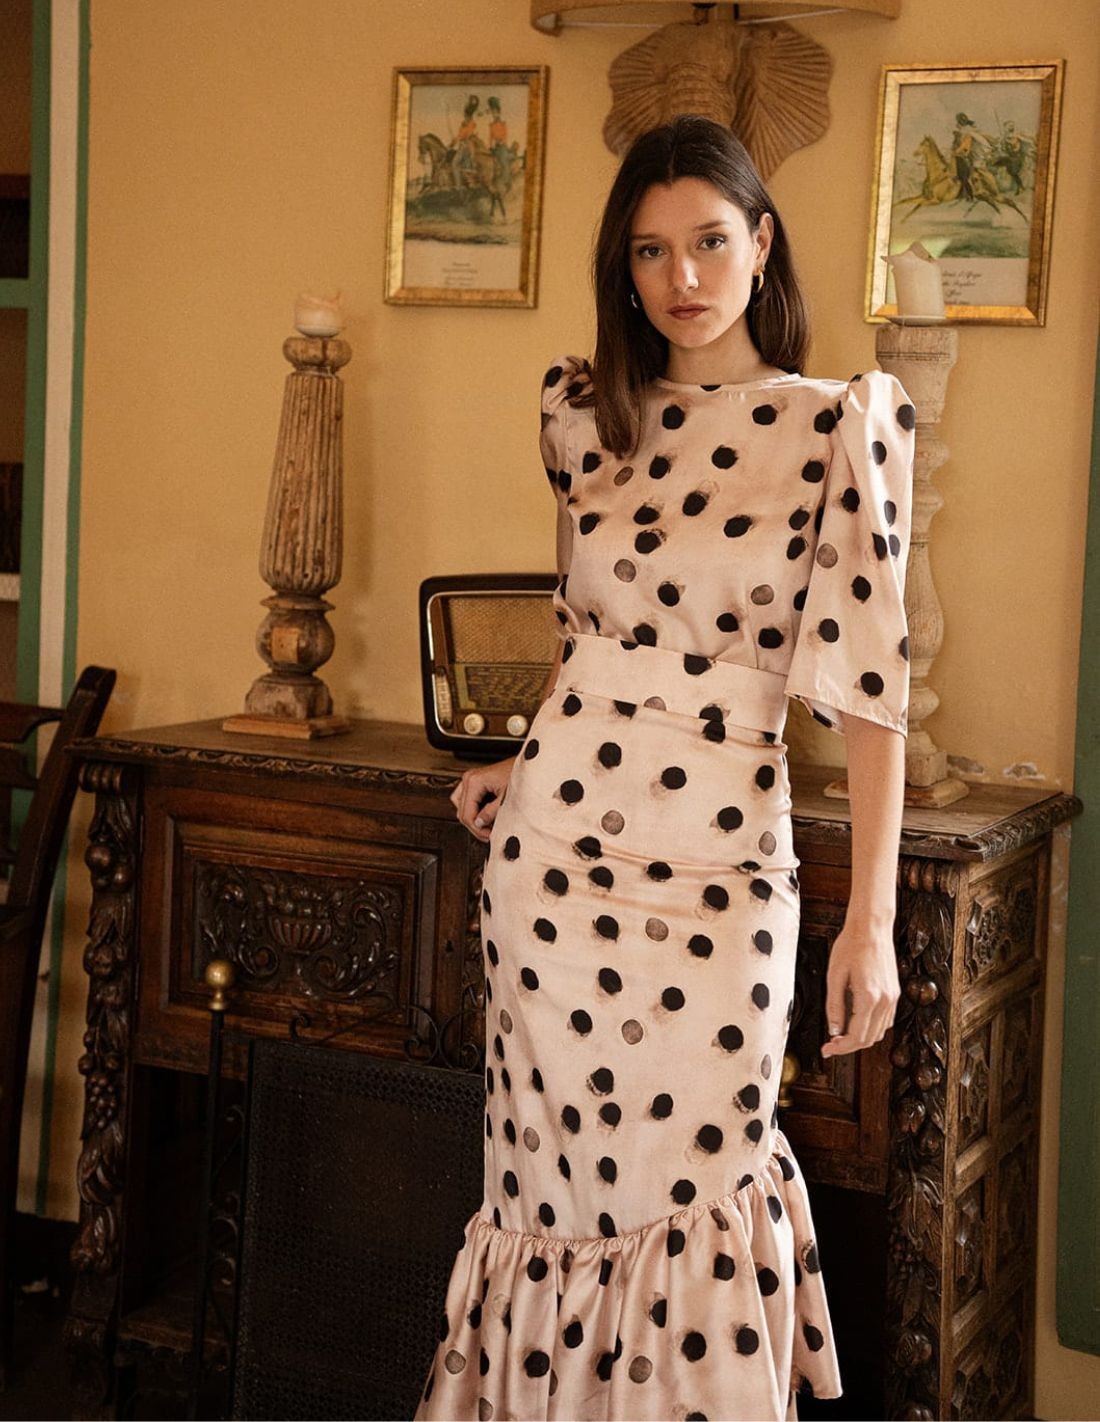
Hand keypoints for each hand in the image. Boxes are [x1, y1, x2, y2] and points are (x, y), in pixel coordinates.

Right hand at [449, 757, 516, 843]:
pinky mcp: (475, 782)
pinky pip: (467, 801)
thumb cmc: (520, 775)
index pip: (466, 813)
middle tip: (489, 834)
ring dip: (473, 818)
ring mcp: (471, 779)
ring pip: (462, 807)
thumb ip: (491, 813)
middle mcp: (469, 778)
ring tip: (488, 826)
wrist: (528, 763)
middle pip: (462, 811)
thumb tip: (480, 824)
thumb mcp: (506, 798)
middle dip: (475, 825)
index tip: (488, 835)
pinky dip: (474, 810)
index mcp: (474, 781)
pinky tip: (486, 816)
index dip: (477, 829)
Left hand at [820, 914, 899, 1058]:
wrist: (871, 927)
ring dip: (861, 1038)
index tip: (827, 1050)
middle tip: (830, 1045)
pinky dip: (872, 1027)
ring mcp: (893, 997)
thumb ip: (834, 1006)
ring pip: (880, 1032)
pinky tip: (857, 1022)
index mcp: (870, 998)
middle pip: (870, 1039)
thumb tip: (834, 1030)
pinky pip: (886, 1020)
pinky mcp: (895, 993)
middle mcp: (886, 1001)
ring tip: (841, 1035)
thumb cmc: (851, 945)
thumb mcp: (834, 976)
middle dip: (849, 1046)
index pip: (857, 1037)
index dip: (840, 1048)